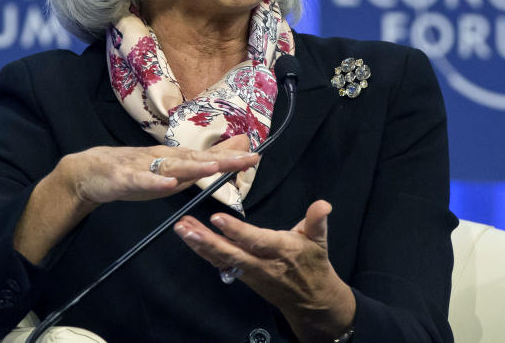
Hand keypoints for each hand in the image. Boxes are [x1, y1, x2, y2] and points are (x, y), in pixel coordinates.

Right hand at [14, 136, 257, 263]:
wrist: (90, 172)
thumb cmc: (134, 171)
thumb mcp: (168, 170)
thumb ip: (197, 164)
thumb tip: (227, 156)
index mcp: (174, 159)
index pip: (207, 157)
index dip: (232, 157)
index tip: (257, 156)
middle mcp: (163, 159)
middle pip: (197, 159)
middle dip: (223, 159)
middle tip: (249, 158)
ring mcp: (144, 167)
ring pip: (172, 166)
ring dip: (194, 166)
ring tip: (215, 166)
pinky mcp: (124, 178)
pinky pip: (141, 180)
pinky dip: (154, 181)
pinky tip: (167, 184)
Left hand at [174, 200, 355, 342]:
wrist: (311, 300)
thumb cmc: (313, 265)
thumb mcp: (319, 241)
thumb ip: (317, 220)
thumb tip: (323, 204)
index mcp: (281, 250)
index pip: (255, 240)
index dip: (236, 231)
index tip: (216, 218)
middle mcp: (262, 263)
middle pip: (230, 253)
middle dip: (206, 241)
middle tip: (186, 227)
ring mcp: (250, 272)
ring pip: (221, 258)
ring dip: (199, 245)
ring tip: (181, 229)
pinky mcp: (243, 275)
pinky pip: (220, 263)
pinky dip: (204, 252)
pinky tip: (189, 240)